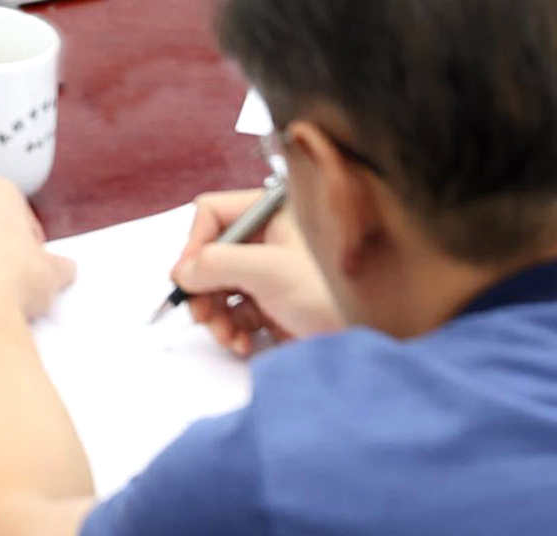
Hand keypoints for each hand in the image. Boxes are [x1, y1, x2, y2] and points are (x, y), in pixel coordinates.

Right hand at [170, 189, 340, 357]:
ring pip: (221, 287)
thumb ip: (218, 264)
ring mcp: (270, 273)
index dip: (195, 245)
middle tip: (202, 316)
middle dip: (204, 289)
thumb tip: (182, 272)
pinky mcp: (274, 304)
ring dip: (216, 315)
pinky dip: (233, 329)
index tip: (187, 278)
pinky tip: (241, 343)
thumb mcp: (269, 271)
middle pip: (212, 255)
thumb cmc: (332, 293)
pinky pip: (238, 312)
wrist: (374, 335)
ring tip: (226, 336)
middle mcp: (267, 239)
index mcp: (270, 214)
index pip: (213, 214)